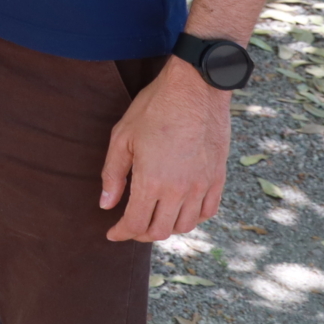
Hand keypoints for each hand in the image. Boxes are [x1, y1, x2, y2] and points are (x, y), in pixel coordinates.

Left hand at [100, 58, 230, 240]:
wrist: (196, 89)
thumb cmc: (154, 108)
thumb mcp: (122, 138)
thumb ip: (113, 175)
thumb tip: (106, 205)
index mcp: (151, 181)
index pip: (135, 223)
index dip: (121, 233)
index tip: (112, 234)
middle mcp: (179, 190)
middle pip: (160, 231)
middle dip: (140, 234)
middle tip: (129, 227)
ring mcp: (201, 186)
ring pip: (184, 225)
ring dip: (166, 227)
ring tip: (152, 218)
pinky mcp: (217, 179)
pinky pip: (206, 212)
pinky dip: (191, 218)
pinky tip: (180, 210)